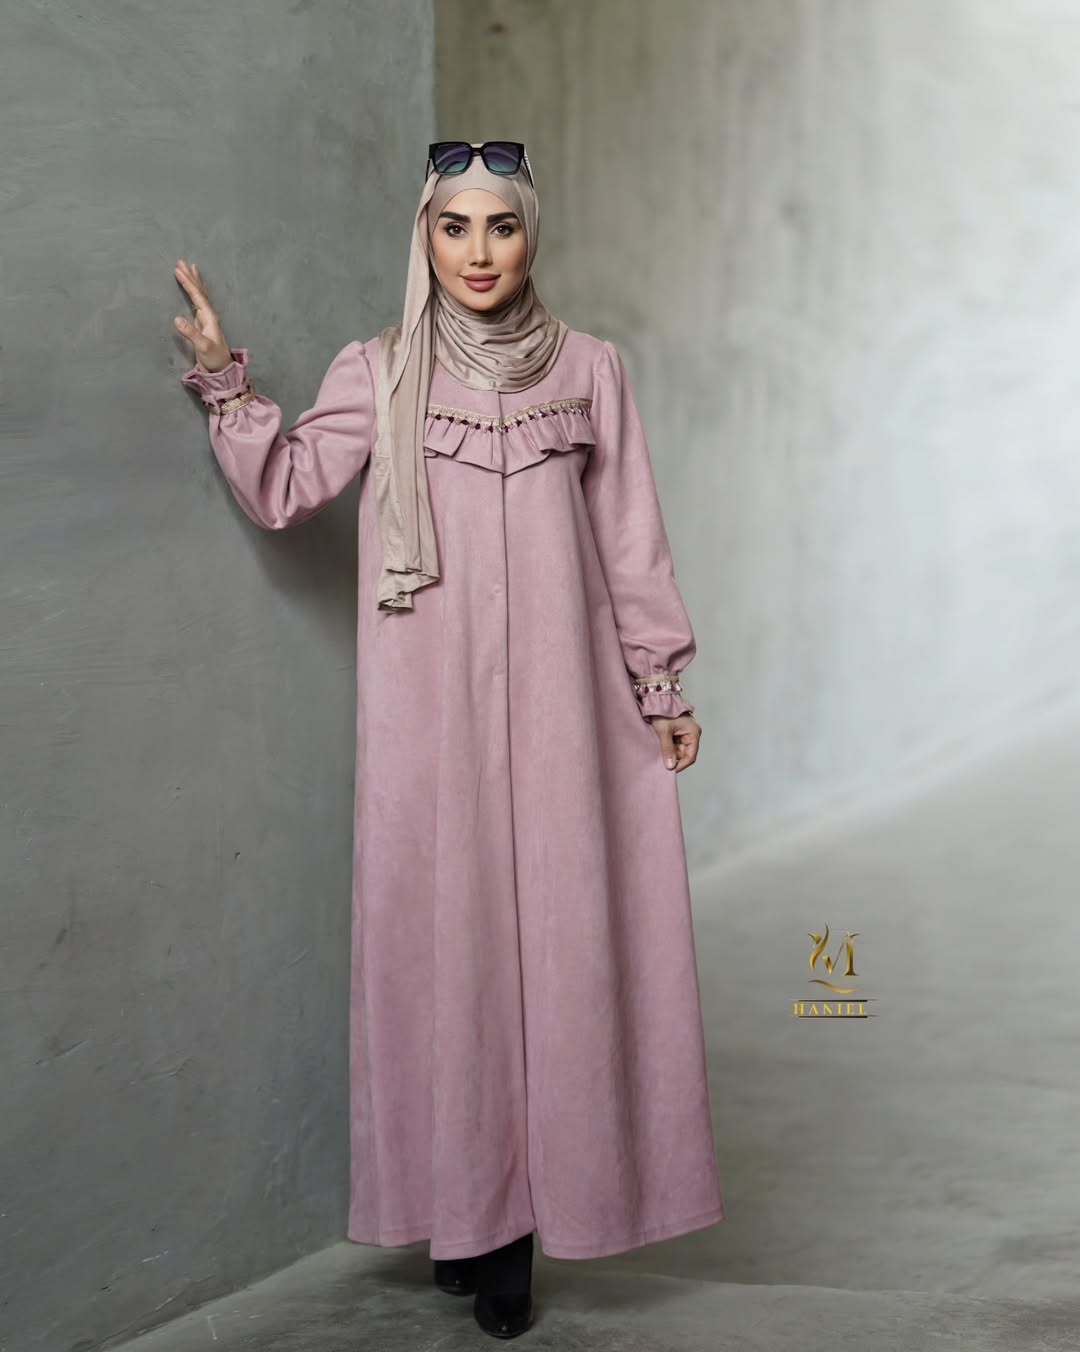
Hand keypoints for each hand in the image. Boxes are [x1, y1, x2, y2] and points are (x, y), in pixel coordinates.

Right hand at [173, 258, 232, 372]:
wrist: (221, 369)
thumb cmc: (214, 359)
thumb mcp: (202, 346)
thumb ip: (191, 333)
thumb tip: (176, 318)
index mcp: (209, 318)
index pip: (197, 296)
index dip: (187, 282)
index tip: (177, 270)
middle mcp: (209, 315)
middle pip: (199, 291)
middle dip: (190, 276)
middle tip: (180, 262)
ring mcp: (206, 319)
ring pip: (200, 295)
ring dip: (193, 282)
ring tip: (188, 268)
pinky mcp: (203, 324)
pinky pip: (198, 303)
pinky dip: (194, 293)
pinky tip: (193, 290)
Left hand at [646, 713, 700, 771]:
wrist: (657, 699)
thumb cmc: (663, 713)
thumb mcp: (664, 732)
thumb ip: (667, 750)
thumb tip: (670, 767)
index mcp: (693, 733)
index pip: (691, 756)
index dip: (681, 765)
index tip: (670, 770)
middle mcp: (692, 734)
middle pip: (685, 754)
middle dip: (674, 759)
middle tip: (662, 763)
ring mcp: (685, 732)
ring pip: (679, 750)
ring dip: (670, 753)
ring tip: (660, 755)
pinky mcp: (678, 731)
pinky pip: (675, 744)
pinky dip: (668, 748)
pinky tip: (661, 749)